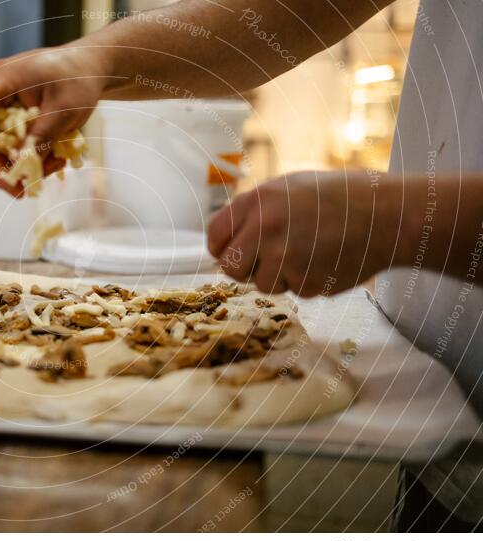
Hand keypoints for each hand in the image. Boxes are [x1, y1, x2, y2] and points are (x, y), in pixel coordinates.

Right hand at [0, 46, 107, 196]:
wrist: (93, 67)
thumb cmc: (79, 79)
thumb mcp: (64, 109)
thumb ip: (41, 137)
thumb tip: (22, 168)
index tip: (0, 176)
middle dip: (0, 167)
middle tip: (22, 191)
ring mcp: (2, 106)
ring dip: (20, 165)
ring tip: (53, 168)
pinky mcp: (14, 119)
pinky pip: (13, 145)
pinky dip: (30, 158)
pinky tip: (54, 161)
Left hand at [208, 171, 401, 296]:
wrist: (387, 213)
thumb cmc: (338, 198)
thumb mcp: (288, 188)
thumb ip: (254, 212)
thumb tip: (225, 240)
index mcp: (258, 200)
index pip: (214, 235)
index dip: (222, 248)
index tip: (233, 253)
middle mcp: (265, 227)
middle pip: (230, 267)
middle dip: (246, 269)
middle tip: (270, 260)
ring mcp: (285, 255)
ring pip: (260, 284)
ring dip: (280, 277)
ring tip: (308, 253)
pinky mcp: (306, 280)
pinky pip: (293, 291)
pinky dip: (307, 282)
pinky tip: (326, 260)